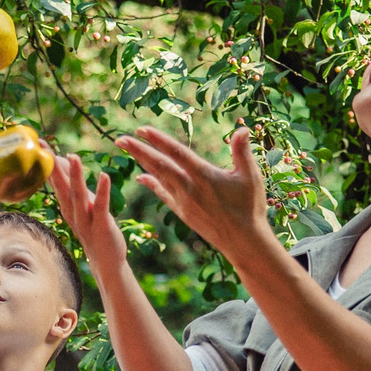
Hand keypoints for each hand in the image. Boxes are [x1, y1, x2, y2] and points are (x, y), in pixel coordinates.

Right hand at [48, 154, 127, 272]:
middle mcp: (72, 212)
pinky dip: (102, 191)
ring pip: (78, 196)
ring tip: (73, 156)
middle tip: (42, 146)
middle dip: (53, 165)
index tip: (37, 142)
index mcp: (67, 206)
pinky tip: (103, 176)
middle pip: (61, 186)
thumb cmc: (94, 230)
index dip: (47, 162)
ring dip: (76, 176)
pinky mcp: (102, 226)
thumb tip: (64, 162)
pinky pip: (101, 206)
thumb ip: (72, 186)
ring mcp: (86, 220)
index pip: (54, 181)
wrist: (106, 261)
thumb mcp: (80, 206)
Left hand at [115, 125, 269, 261]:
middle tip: (119, 139)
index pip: (177, 153)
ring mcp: (184, 202)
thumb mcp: (250, 177)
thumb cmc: (250, 207)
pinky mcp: (183, 213)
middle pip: (159, 165)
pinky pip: (163, 195)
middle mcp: (189, 188)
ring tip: (127, 150)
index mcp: (204, 175)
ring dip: (142, 162)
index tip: (141, 130)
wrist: (243, 242)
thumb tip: (241, 129)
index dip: (158, 140)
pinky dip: (152, 184)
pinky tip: (141, 177)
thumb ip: (242, 152)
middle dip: (139, 150)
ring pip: (158, 178)